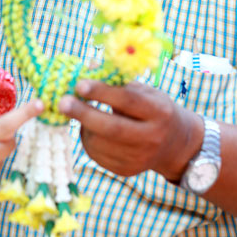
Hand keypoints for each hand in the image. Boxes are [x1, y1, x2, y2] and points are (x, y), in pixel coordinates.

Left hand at [57, 79, 202, 180]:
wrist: (174, 144)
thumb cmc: (152, 109)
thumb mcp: (144, 91)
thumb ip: (117, 81)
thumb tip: (89, 66)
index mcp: (160, 112)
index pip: (128, 101)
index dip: (102, 92)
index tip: (79, 85)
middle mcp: (153, 138)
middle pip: (113, 128)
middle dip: (84, 114)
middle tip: (62, 102)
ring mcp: (140, 158)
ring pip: (101, 143)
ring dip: (83, 126)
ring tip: (78, 112)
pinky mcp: (126, 170)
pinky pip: (97, 155)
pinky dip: (88, 139)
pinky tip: (91, 129)